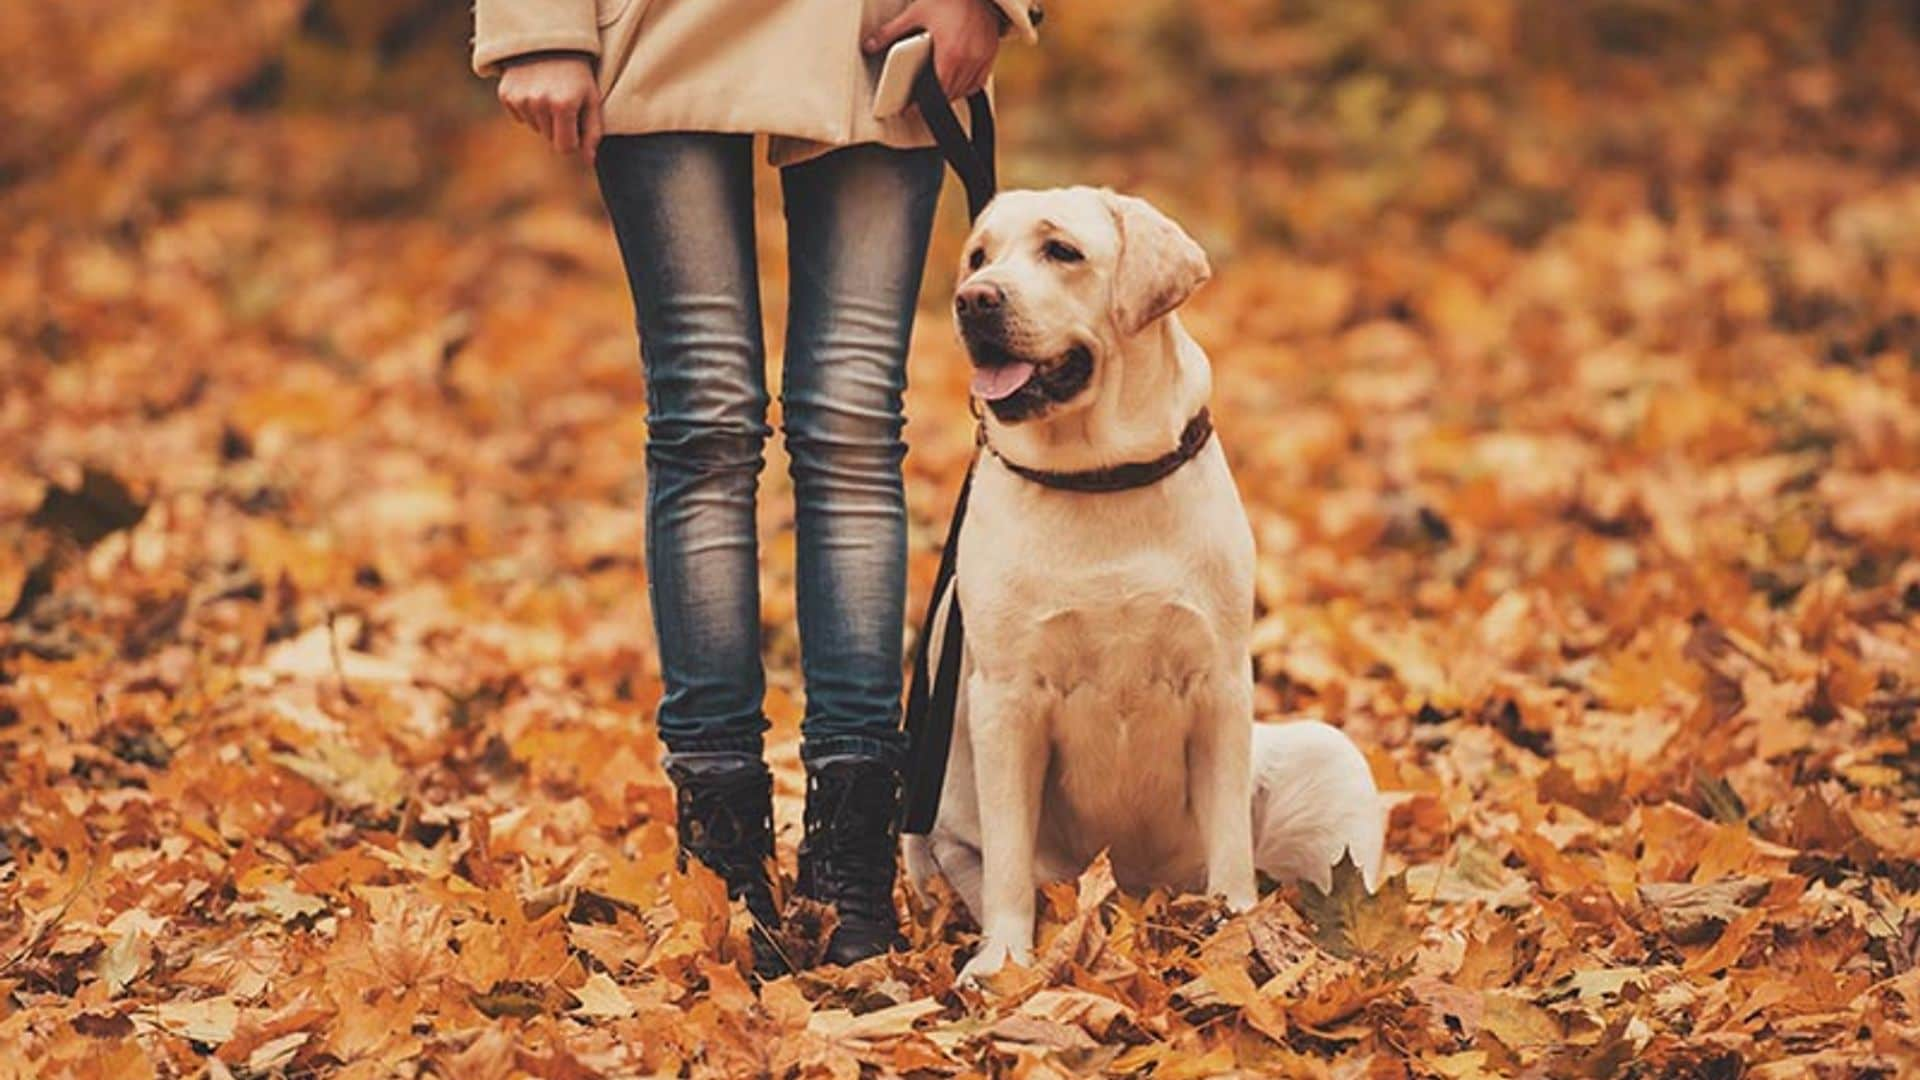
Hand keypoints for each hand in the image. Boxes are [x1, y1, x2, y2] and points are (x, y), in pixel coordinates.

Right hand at [497, 53, 603, 164]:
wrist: (548, 41)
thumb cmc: (577, 73)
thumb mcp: (592, 98)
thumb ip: (593, 132)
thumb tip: (589, 160)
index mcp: (563, 105)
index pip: (565, 147)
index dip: (573, 140)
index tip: (576, 126)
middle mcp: (539, 103)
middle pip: (549, 138)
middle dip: (559, 126)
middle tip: (564, 100)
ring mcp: (520, 98)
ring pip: (535, 128)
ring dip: (543, 117)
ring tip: (549, 92)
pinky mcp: (506, 94)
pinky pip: (520, 116)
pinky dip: (528, 108)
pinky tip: (534, 89)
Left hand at [864, 0, 1001, 99]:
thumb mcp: (915, 13)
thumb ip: (890, 32)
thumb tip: (868, 45)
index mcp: (951, 53)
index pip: (937, 90)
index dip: (923, 103)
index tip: (910, 109)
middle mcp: (969, 59)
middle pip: (951, 93)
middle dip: (934, 100)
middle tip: (919, 103)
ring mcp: (982, 57)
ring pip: (965, 90)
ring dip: (950, 94)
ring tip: (935, 93)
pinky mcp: (991, 53)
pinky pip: (978, 81)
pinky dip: (966, 86)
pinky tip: (955, 82)